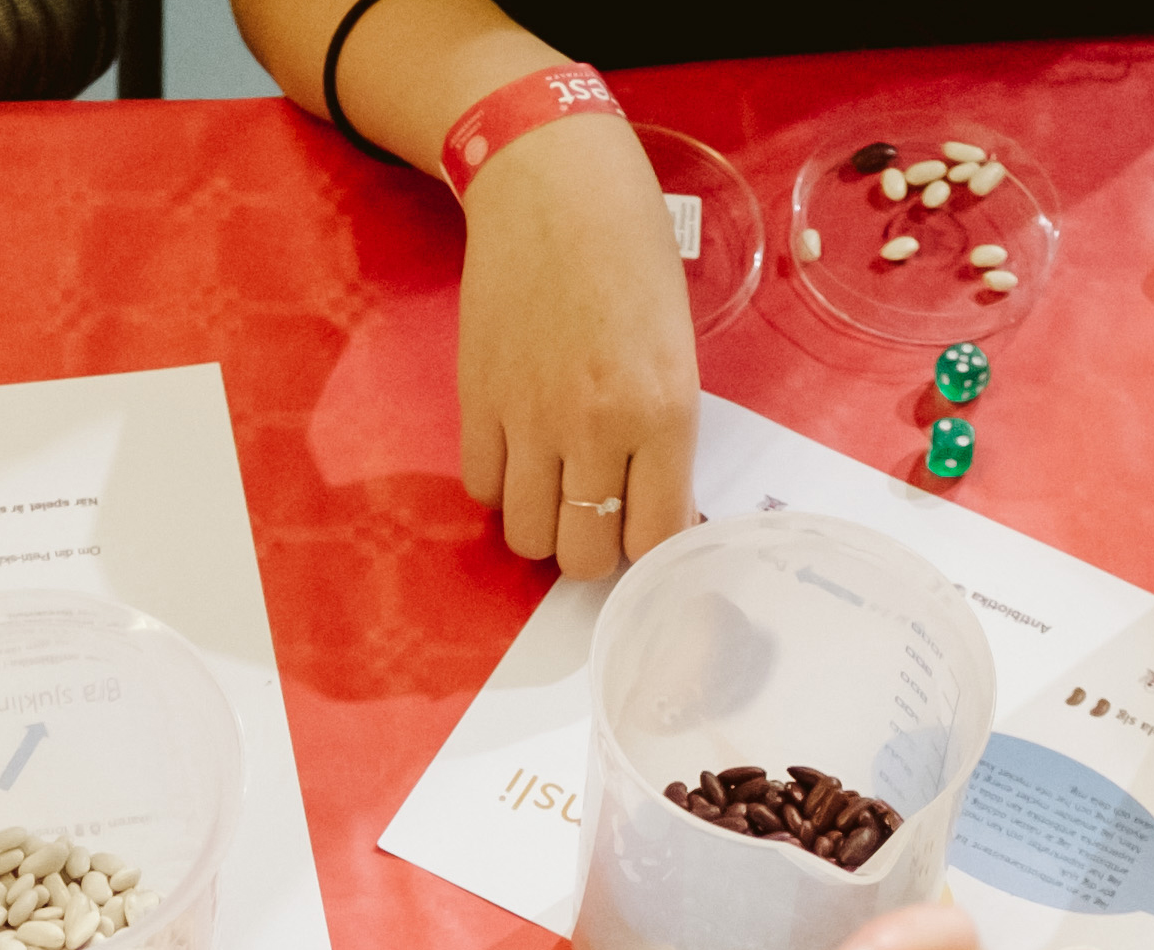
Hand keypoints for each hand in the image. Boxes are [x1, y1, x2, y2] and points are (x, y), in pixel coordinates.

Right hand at [454, 117, 696, 581]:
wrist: (555, 189)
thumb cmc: (632, 256)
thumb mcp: (676, 349)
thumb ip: (665, 433)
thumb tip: (652, 504)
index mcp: (664, 413)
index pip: (656, 539)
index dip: (649, 547)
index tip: (644, 526)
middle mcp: (597, 429)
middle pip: (584, 556)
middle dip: (593, 546)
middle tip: (598, 510)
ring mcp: (529, 420)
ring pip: (526, 536)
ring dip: (543, 524)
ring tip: (555, 488)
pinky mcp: (477, 401)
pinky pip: (481, 488)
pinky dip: (500, 486)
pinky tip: (517, 455)